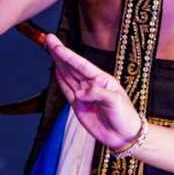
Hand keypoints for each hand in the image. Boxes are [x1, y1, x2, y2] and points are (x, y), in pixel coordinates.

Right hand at [45, 34, 142, 148]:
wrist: (124, 136)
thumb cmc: (124, 116)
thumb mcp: (115, 101)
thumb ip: (97, 93)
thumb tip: (79, 91)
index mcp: (102, 79)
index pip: (82, 65)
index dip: (68, 55)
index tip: (57, 45)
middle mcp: (92, 84)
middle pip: (72, 66)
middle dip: (60, 53)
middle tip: (49, 38)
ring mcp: (84, 95)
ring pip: (68, 76)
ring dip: (58, 63)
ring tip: (50, 49)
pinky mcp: (79, 106)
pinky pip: (68, 91)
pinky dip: (61, 81)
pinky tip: (56, 70)